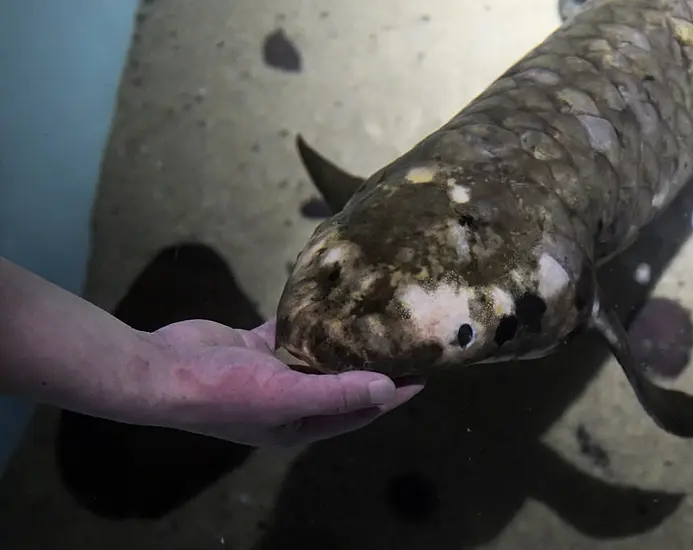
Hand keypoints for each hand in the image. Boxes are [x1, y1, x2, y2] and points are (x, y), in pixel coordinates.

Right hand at [145, 319, 424, 446]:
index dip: (390, 396)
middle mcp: (289, 402)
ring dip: (340, 340)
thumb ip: (336, 394)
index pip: (358, 411)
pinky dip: (306, 319)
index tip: (422, 375)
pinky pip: (289, 332)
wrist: (160, 369)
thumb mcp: (284, 397)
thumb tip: (387, 388)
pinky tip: (328, 301)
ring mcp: (270, 373)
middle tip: (403, 341)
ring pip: (315, 355)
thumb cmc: (223, 392)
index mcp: (299, 426)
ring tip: (374, 318)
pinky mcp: (254, 347)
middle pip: (341, 383)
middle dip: (371, 365)